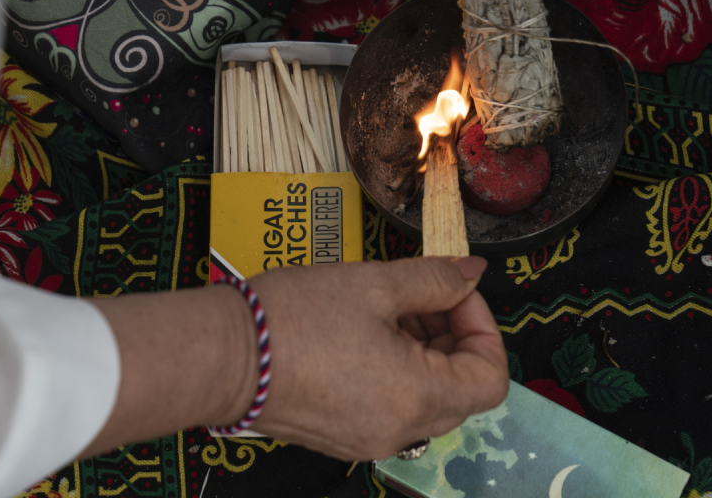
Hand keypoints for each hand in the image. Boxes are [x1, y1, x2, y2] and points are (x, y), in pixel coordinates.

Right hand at [83, 255, 505, 461]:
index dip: (482, 326)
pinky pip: (393, 408)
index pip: (490, 376)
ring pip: (427, 398)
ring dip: (423, 352)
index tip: (454, 291)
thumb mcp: (374, 284)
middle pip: (461, 390)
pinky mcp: (344, 437)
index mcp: (418, 398)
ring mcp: (370, 440)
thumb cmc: (296, 317)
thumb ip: (435, 278)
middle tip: (421, 294)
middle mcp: (401, 432)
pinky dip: (395, 371)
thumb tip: (474, 271)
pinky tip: (364, 334)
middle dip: (452, 335)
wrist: (220, 357)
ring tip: (387, 308)